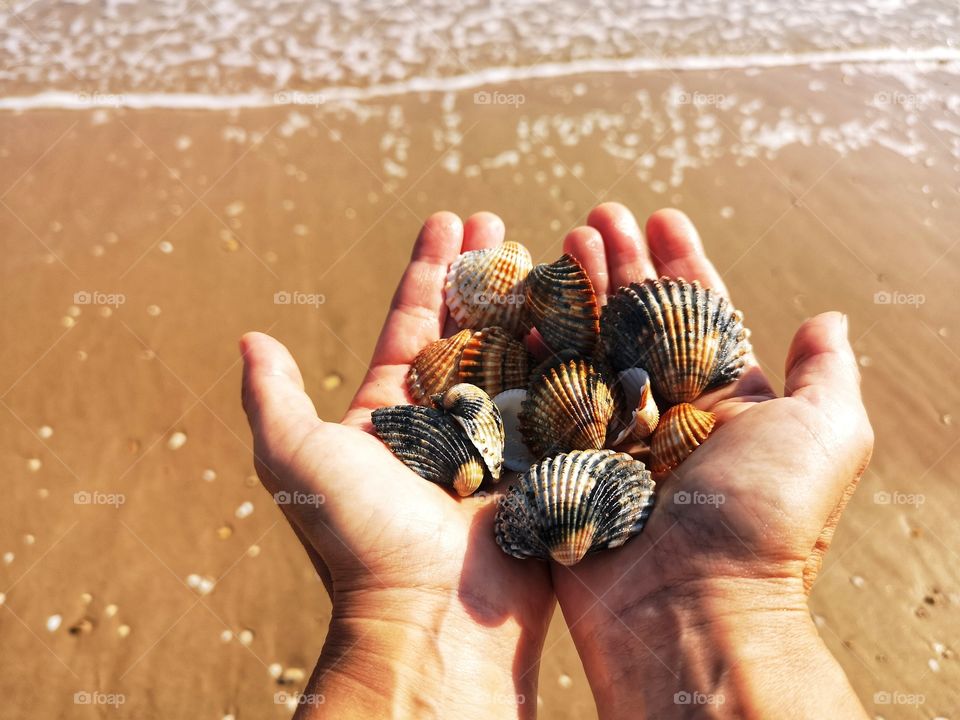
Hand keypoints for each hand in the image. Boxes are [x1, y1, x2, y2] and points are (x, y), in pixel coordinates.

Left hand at [240, 212, 553, 718]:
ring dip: (533, 301)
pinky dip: (574, 352)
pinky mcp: (546, 466)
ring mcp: (502, 444)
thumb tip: (250, 338)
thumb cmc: (358, 536)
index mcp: (393, 413)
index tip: (447, 220)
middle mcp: (448, 423)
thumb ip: (273, 397)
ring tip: (551, 248)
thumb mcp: (295, 458)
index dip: (429, 272)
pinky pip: (563, 398)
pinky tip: (588, 307)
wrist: (430, 618)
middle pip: (472, 330)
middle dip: (484, 274)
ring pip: (521, 355)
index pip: (414, 325)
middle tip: (499, 222)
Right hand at [551, 203, 873, 718]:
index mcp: (724, 405)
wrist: (691, 609)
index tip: (661, 216)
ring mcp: (612, 442)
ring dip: (575, 297)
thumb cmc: (764, 517)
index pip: (700, 315)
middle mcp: (666, 418)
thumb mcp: (826, 434)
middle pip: (636, 323)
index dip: (681, 263)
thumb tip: (828, 320)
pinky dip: (533, 357)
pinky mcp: (566, 469)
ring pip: (588, 352)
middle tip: (595, 217)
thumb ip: (823, 375)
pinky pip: (544, 403)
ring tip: (558, 244)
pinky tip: (522, 315)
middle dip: (618, 266)